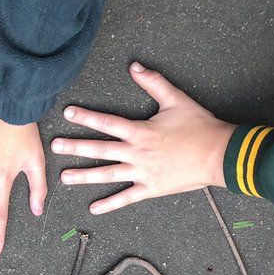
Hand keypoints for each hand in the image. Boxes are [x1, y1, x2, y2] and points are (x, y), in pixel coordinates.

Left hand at [54, 62, 235, 215]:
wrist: (218, 154)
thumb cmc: (199, 126)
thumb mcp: (176, 100)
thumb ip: (154, 83)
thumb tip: (135, 66)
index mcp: (141, 131)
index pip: (107, 122)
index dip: (86, 117)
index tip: (68, 114)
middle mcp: (137, 153)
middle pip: (100, 150)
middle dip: (75, 148)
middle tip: (55, 148)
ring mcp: (142, 172)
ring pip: (107, 174)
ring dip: (84, 176)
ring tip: (64, 178)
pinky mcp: (151, 188)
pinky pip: (126, 198)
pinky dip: (110, 204)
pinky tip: (93, 208)